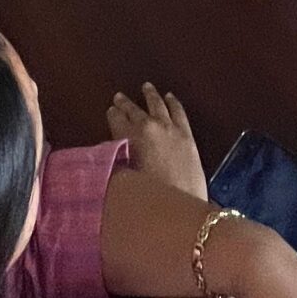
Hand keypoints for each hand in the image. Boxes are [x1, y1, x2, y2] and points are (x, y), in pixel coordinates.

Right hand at [108, 83, 207, 199]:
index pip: (117, 120)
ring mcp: (170, 129)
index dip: (112, 115)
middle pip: (135, 111)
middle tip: (119, 97)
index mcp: (130, 137)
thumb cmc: (147, 197)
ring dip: (150, 95)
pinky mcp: (187, 135)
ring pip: (158, 105)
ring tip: (146, 86)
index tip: (110, 110)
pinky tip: (171, 97)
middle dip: (126, 103)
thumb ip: (114, 163)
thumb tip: (109, 154)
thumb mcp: (123, 179)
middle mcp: (149, 127)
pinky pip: (179, 112)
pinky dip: (173, 102)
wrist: (180, 210)